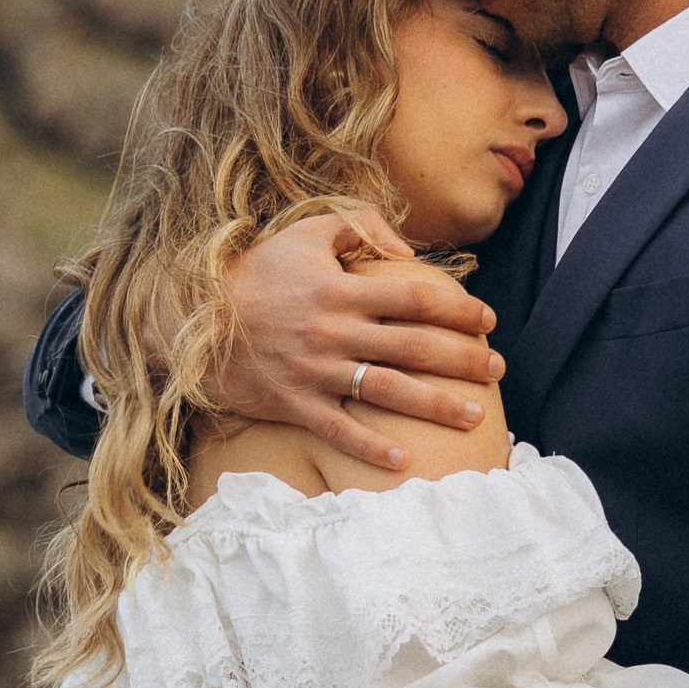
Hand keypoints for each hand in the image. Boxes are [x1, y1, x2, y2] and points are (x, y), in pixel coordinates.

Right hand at [208, 209, 502, 473]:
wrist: (190, 318)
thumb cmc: (255, 272)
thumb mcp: (304, 233)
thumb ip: (359, 227)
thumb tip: (407, 250)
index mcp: (342, 291)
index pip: (417, 299)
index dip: (459, 309)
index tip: (487, 321)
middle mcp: (334, 332)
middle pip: (415, 347)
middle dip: (463, 359)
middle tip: (497, 370)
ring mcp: (314, 371)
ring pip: (388, 390)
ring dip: (435, 405)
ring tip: (474, 416)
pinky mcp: (293, 403)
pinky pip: (337, 429)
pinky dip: (369, 448)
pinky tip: (403, 460)